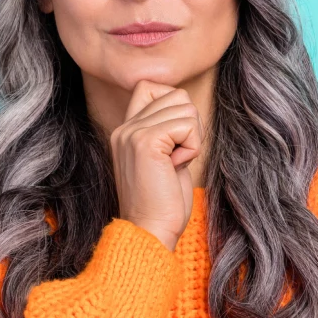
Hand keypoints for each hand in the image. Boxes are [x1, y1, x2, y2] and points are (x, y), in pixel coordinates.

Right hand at [109, 79, 203, 250]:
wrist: (150, 231)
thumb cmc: (163, 203)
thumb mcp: (164, 159)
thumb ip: (168, 132)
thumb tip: (187, 107)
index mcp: (125, 131)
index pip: (150, 87)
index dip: (173, 105)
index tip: (175, 139)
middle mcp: (125, 128)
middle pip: (176, 95)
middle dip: (189, 124)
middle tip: (178, 156)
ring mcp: (133, 132)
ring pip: (185, 107)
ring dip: (192, 137)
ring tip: (175, 163)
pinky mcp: (146, 141)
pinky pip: (188, 125)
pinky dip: (192, 147)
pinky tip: (176, 167)